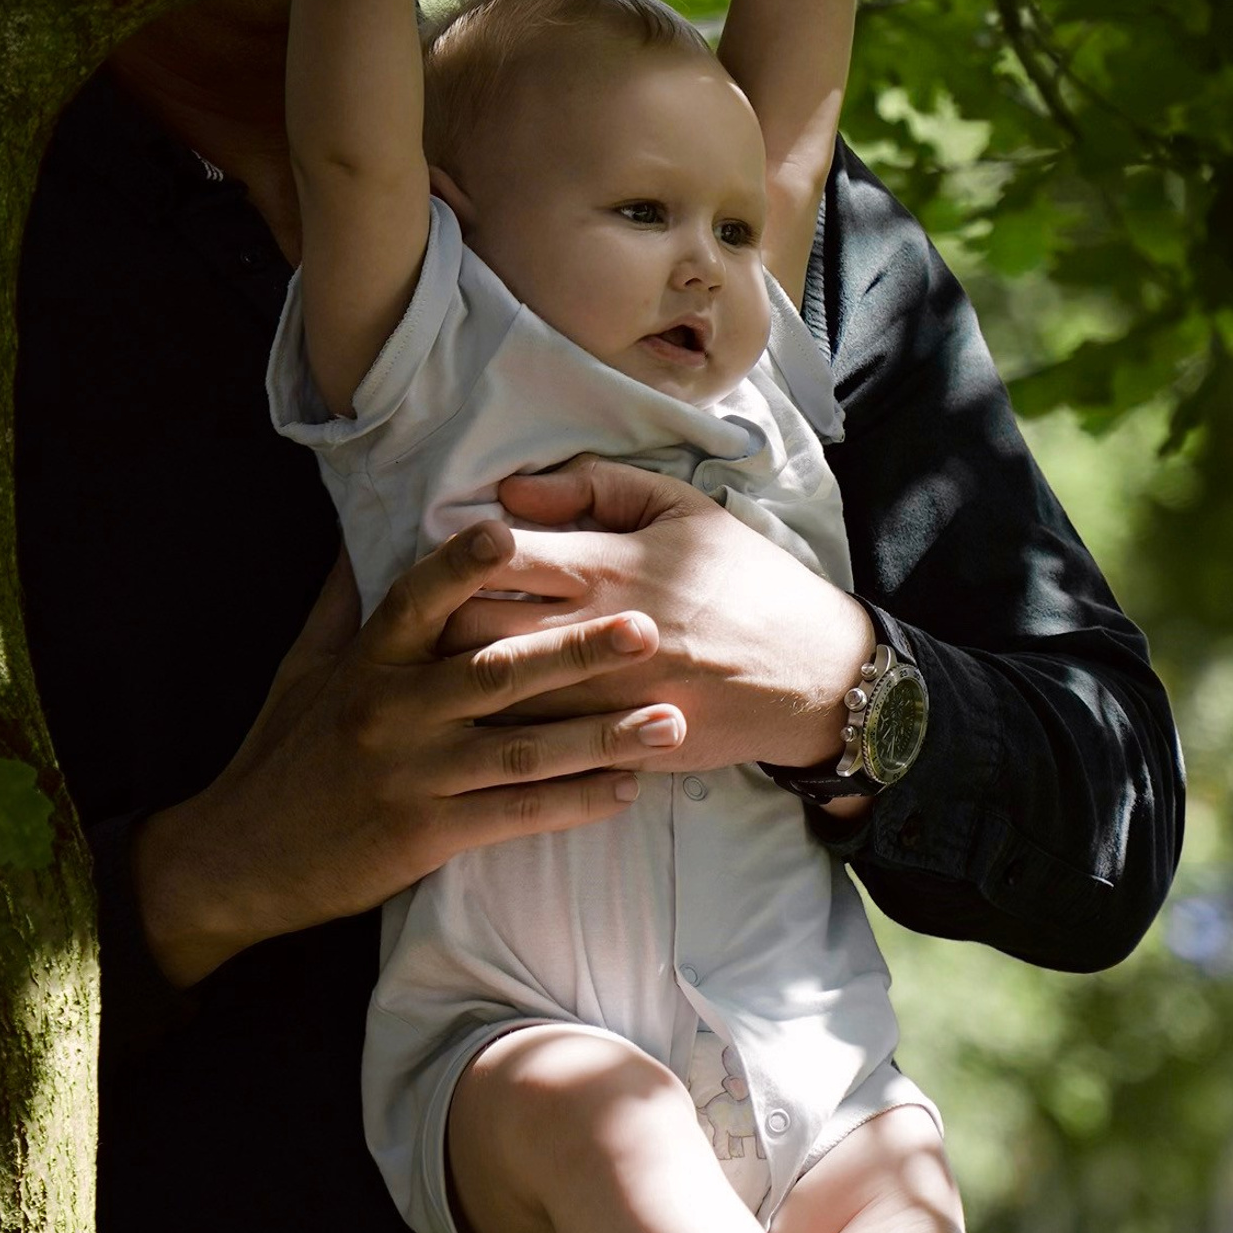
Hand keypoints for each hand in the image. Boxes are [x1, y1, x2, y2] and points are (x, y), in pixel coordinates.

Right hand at [131, 522, 688, 986]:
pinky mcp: (424, 833)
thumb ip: (343, 605)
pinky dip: (574, 803)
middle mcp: (391, 711)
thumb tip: (361, 537)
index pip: (417, 599)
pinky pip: (514, 814)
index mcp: (367, 662)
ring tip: (670, 722)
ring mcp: (411, 774)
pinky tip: (626, 790)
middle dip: (576, 650)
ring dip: (601, 736)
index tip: (512, 531)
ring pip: (522, 749)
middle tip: (647, 629)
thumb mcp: (304, 669)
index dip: (461, 565)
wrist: (242, 859)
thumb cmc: (283, 755)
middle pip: (496, 672)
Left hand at [440, 458, 878, 788]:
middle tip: (418, 623)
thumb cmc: (745, 580)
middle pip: (478, 631)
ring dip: (457, 686)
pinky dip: (501, 734)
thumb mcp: (681, 509)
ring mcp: (604, 698)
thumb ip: (594, 486)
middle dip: (436, 627)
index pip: (496, 558)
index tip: (441, 559)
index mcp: (609, 566)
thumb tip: (511, 491)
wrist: (814, 674)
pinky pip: (539, 745)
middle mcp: (596, 634)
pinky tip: (479, 726)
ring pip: (498, 695)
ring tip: (434, 674)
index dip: (452, 557)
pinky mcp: (616, 744)